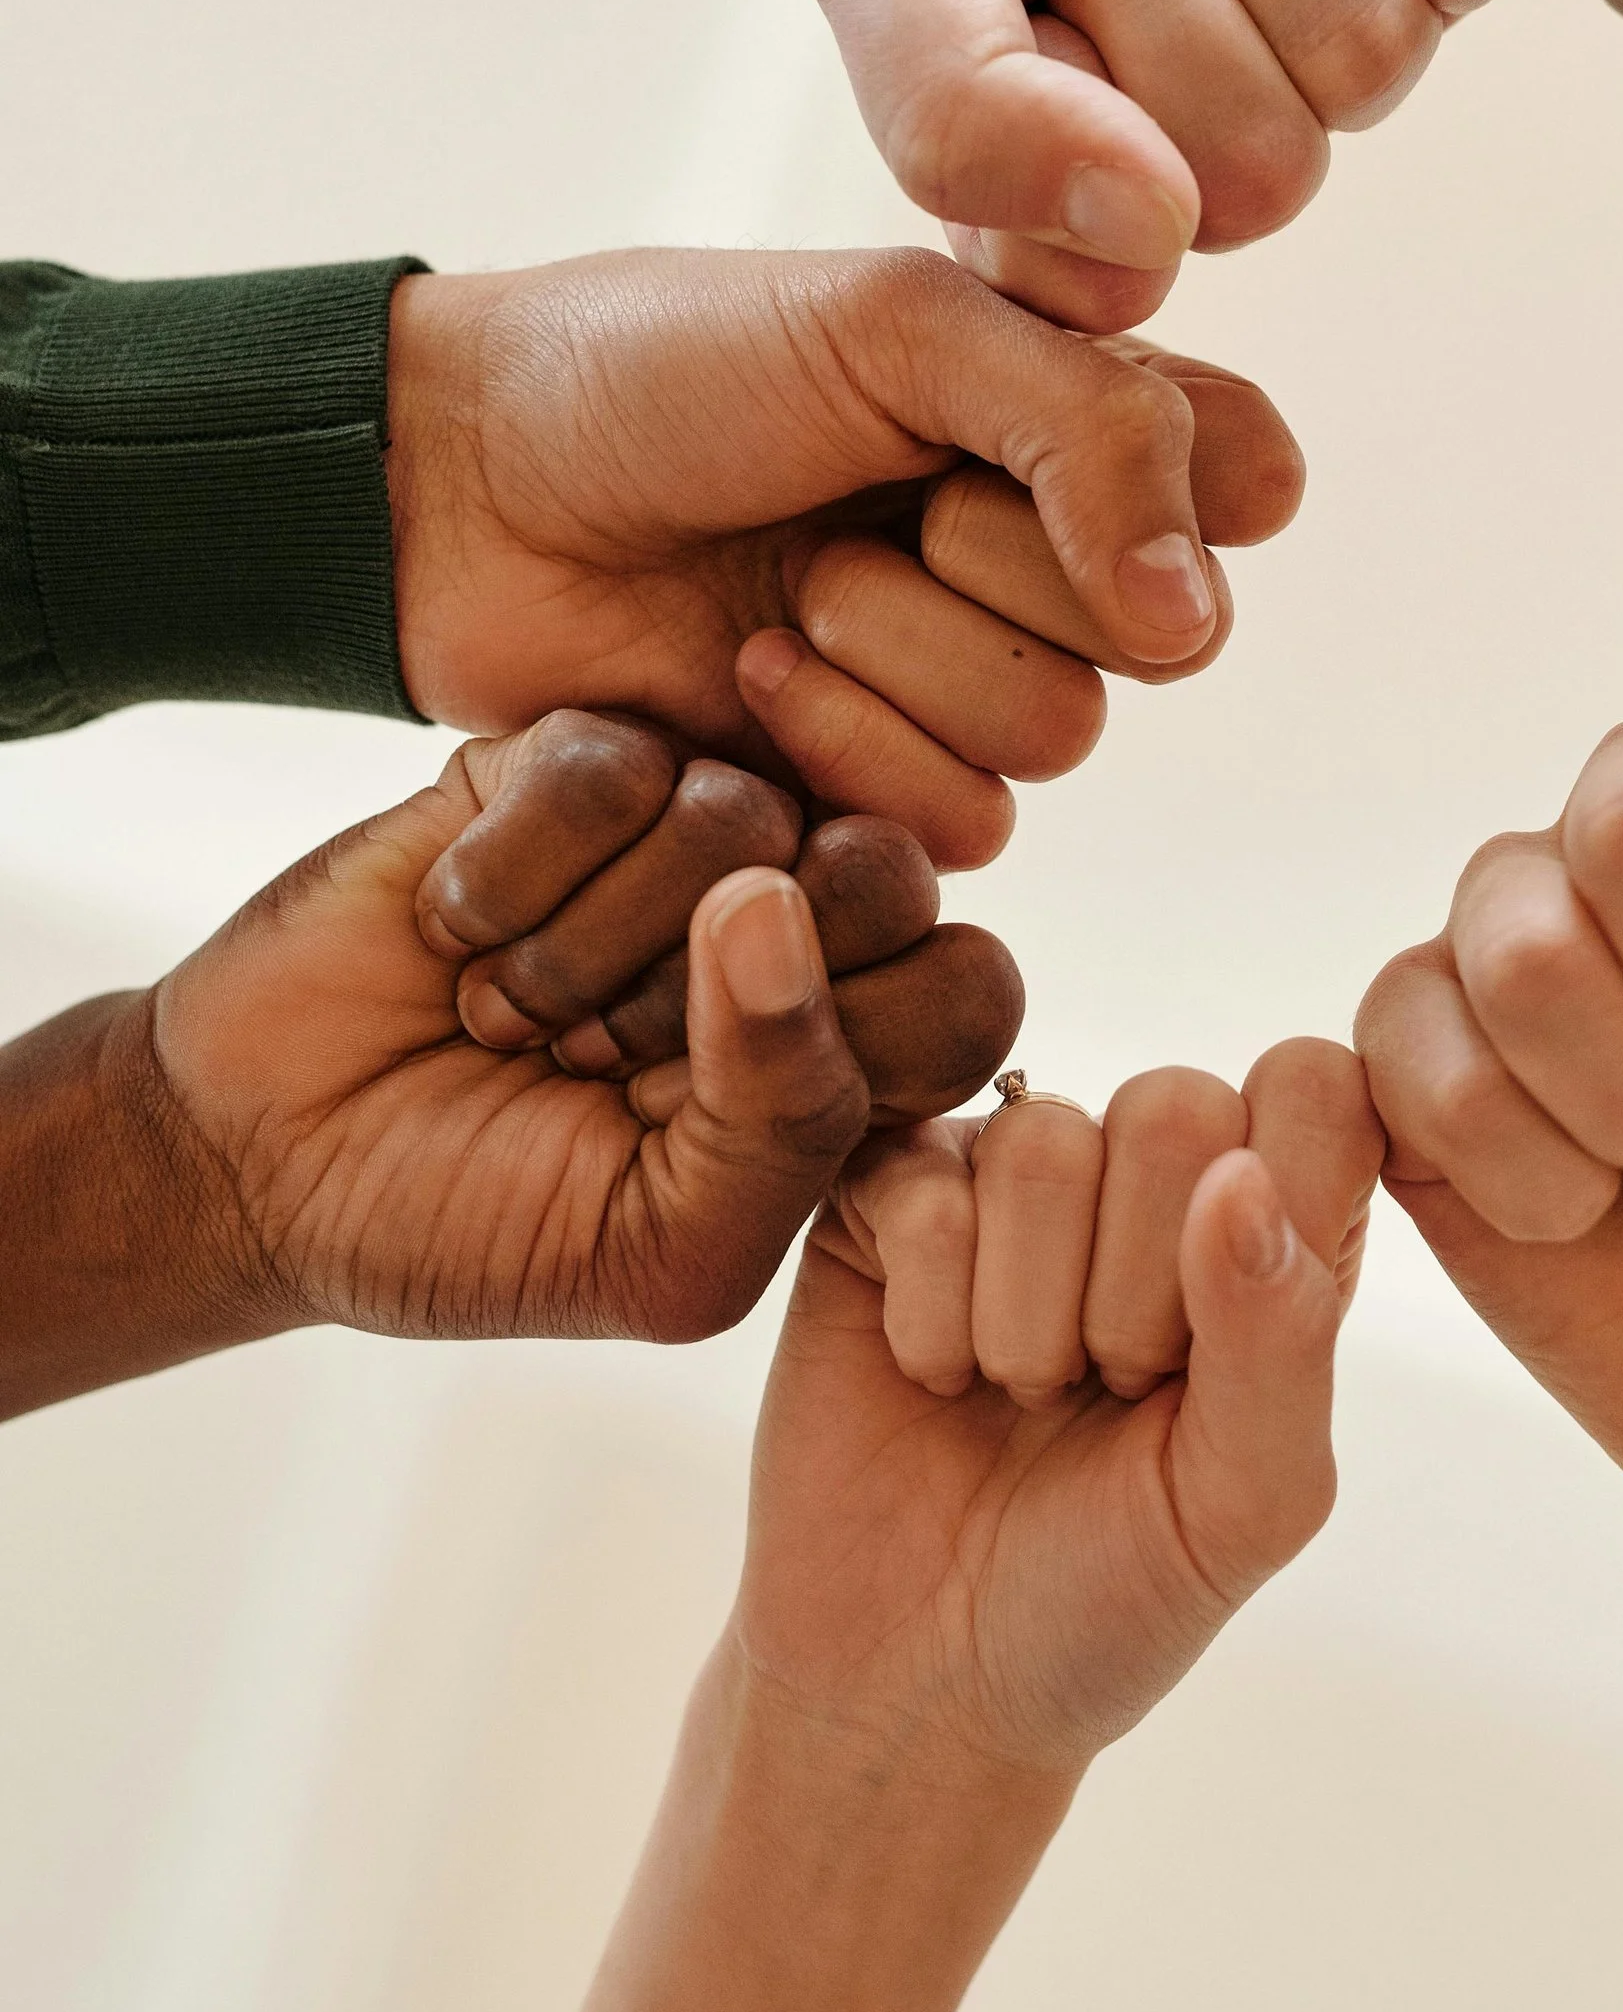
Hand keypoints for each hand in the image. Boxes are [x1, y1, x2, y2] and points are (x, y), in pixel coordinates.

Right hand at [146, 710, 1022, 1350]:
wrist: (260, 1160)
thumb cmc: (478, 1227)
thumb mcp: (667, 1254)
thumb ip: (789, 1121)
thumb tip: (779, 903)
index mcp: (854, 1050)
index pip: (973, 990)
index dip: (853, 1045)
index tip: (707, 1121)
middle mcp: (794, 922)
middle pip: (887, 873)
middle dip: (717, 997)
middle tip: (601, 1061)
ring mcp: (684, 827)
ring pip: (738, 813)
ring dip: (588, 952)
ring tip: (511, 1011)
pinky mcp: (567, 756)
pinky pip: (608, 765)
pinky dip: (511, 879)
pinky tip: (455, 934)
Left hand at [387, 246, 1302, 867]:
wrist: (463, 489)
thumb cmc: (663, 368)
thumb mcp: (897, 326)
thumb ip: (1096, 432)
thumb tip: (1197, 611)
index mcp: (1071, 414)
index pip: (1245, 483)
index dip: (1152, 481)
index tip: (1006, 428)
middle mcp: (1042, 553)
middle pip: (1160, 631)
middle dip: (991, 568)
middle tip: (854, 508)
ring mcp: (963, 678)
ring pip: (1060, 734)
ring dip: (903, 661)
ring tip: (780, 595)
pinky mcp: (878, 794)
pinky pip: (964, 824)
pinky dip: (846, 749)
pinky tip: (746, 679)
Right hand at [731, 1042, 1379, 1778]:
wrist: (918, 1687)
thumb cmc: (1109, 1598)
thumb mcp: (1244, 1503)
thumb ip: (1282, 1339)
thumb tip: (1242, 1176)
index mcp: (1272, 1227)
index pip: (1318, 1089)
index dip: (1276, 1205)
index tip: (1223, 1352)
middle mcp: (1148, 1178)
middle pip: (1175, 1106)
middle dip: (1138, 1294)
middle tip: (1107, 1393)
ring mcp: (1009, 1177)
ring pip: (1042, 1145)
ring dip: (1028, 1321)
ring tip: (1020, 1393)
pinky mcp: (884, 1194)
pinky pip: (922, 1188)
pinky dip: (931, 1322)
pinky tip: (933, 1379)